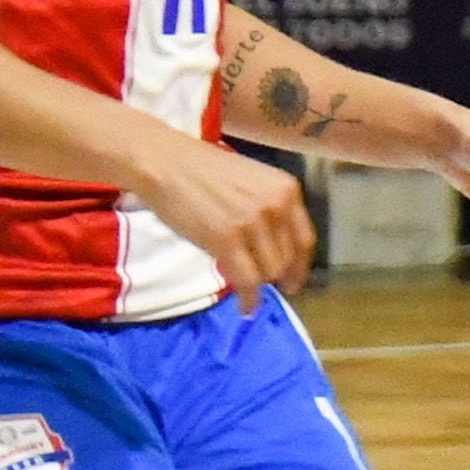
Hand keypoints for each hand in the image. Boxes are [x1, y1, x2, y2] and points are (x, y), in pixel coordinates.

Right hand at [135, 133, 316, 312]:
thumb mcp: (252, 182)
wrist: (164, 162)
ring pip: (269, 272)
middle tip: (261, 284)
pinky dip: (249, 299)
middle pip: (286, 259)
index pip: (304, 239)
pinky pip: (247, 280)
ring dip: (258, 284)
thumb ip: (269, 210)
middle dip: (275, 276)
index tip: (294, 281)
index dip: (300, 266)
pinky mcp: (226, 239)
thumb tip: (276, 249)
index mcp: (287, 190)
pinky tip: (246, 307)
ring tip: (247, 288)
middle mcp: (276, 206)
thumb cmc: (202, 170)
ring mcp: (252, 223)